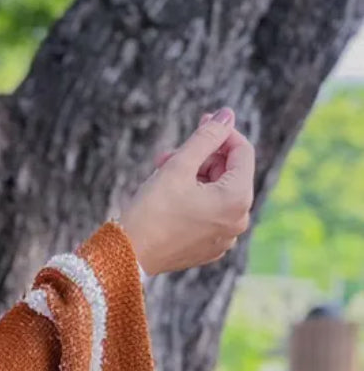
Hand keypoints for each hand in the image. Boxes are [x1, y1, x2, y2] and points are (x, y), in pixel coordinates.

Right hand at [117, 108, 254, 275]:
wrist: (128, 256)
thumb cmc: (152, 211)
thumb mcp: (179, 165)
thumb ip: (207, 136)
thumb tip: (227, 114)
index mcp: (237, 199)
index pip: (243, 152)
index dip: (222, 133)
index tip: (201, 122)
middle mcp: (238, 221)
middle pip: (229, 173)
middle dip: (202, 158)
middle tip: (169, 155)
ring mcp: (224, 238)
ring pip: (216, 193)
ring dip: (193, 177)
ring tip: (161, 174)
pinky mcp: (208, 248)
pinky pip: (208, 214)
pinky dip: (192, 200)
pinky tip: (168, 197)